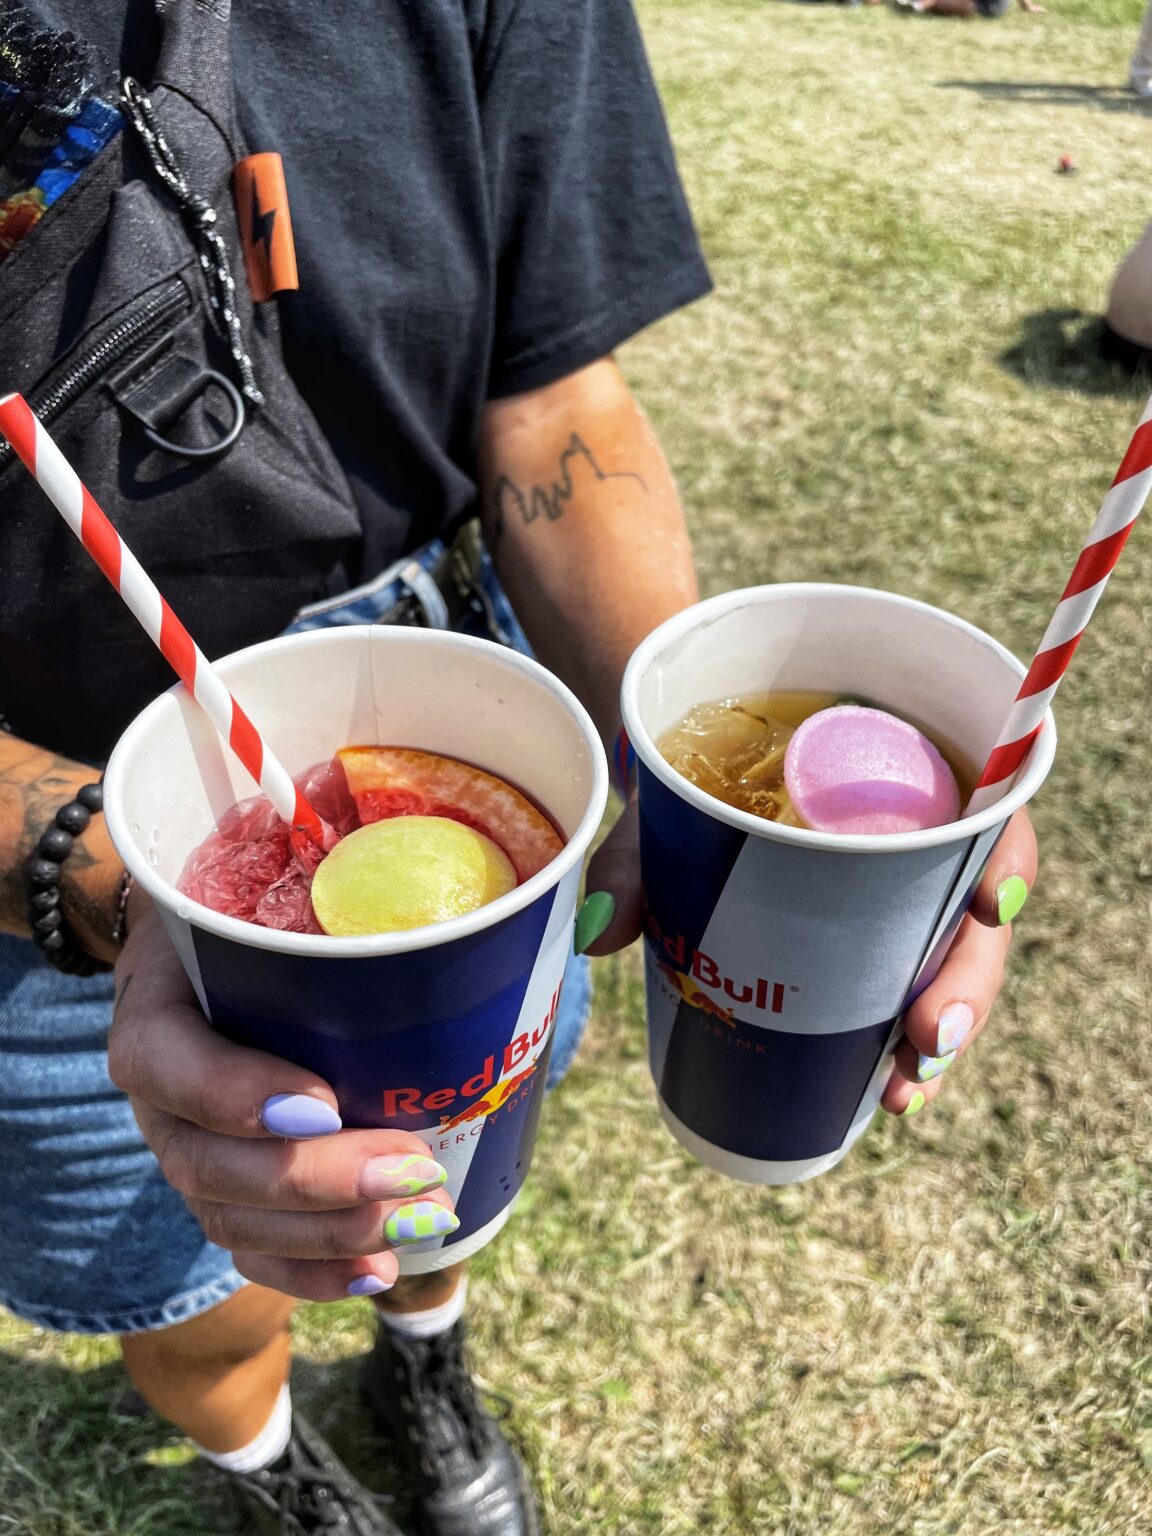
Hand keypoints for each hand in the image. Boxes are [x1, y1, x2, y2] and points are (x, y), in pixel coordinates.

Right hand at [108, 899, 455, 1301]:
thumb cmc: (251, 919)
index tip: (323, 1102)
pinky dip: (316, 1272)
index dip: (236, 1095)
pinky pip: (253, 1252)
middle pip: (211, 1165)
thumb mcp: (265, 891)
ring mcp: (188, 1153)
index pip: (168, 1065)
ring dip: (332, 1233)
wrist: (212, 956)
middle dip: (317, 1181)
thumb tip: (453, 890)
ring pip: (234, 1221)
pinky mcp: (224, 1194)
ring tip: (420, 1221)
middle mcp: (160, 1100)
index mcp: (155, 1015)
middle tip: (415, 1167)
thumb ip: (325, 894)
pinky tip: (379, 1271)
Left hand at [580, 799, 1037, 1121]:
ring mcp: (907, 891)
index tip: (989, 907)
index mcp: (902, 765)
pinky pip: (913, 986)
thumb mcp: (668, 805)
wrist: (691, 775)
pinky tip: (889, 1091)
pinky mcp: (883, 939)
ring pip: (955, 957)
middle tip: (931, 1035)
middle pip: (977, 902)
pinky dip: (906, 1042)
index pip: (985, 804)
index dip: (1004, 858)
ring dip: (944, 1029)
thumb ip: (636, 858)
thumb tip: (597, 931)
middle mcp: (923, 829)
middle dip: (969, 979)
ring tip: (903, 1089)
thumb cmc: (697, 773)